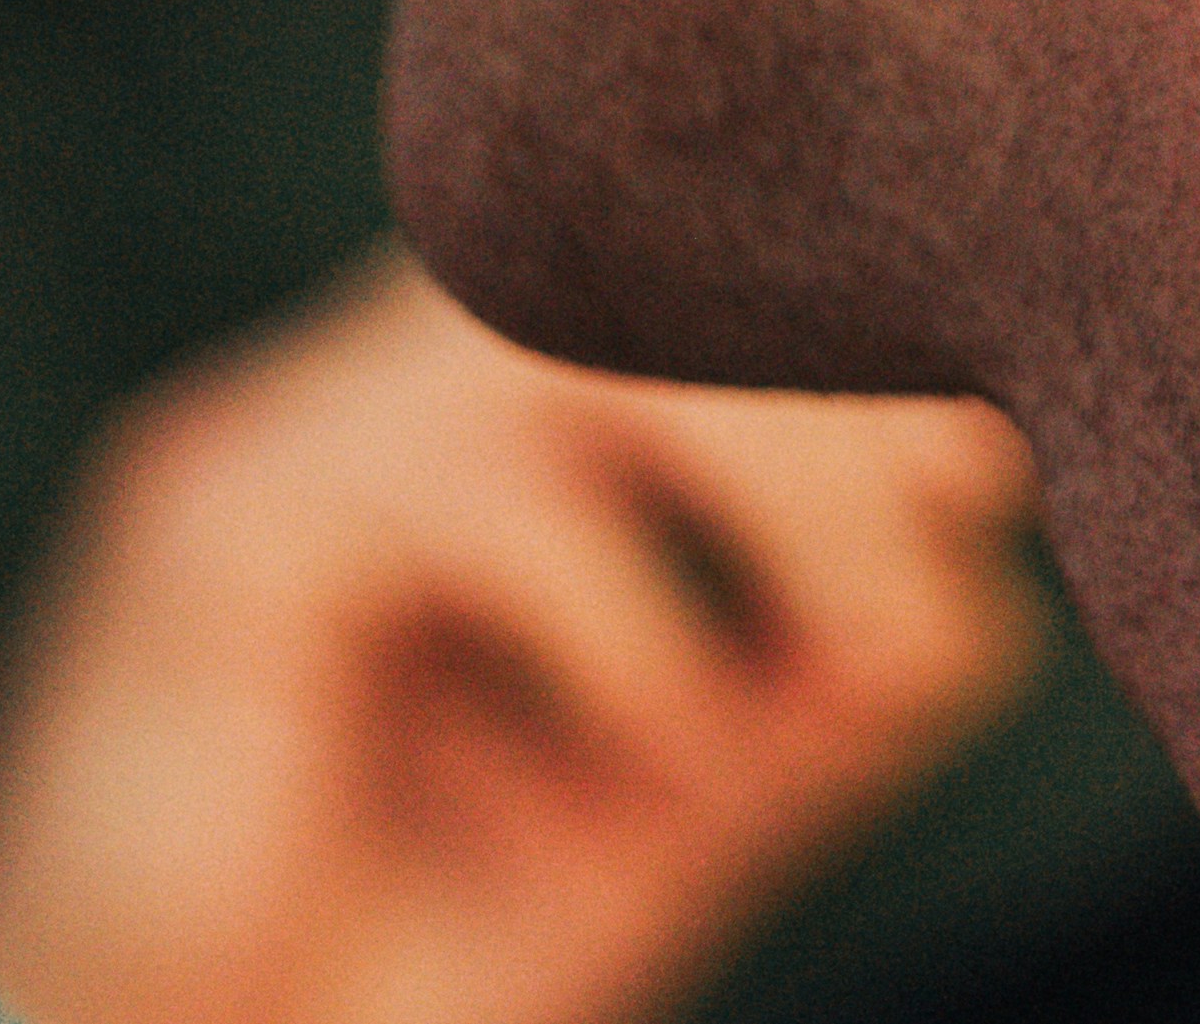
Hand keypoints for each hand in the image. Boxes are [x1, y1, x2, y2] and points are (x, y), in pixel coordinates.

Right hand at [0, 252, 1044, 1023]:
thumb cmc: (358, 988)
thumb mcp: (626, 835)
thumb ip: (776, 712)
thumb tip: (979, 588)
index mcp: (443, 441)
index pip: (670, 269)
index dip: (850, 349)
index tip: (990, 494)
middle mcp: (347, 399)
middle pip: (632, 250)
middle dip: (834, 389)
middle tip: (953, 557)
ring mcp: (263, 446)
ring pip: (563, 326)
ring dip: (762, 474)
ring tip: (845, 658)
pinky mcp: (210, 542)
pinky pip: (459, 487)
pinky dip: (609, 620)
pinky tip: (636, 769)